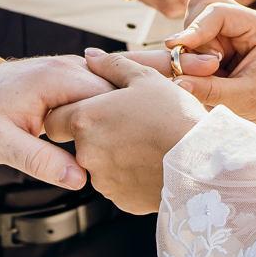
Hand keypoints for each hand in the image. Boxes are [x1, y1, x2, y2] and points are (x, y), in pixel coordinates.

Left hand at [0, 55, 115, 189]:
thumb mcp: (1, 144)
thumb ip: (40, 161)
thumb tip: (78, 179)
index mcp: (57, 78)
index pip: (112, 97)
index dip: (122, 126)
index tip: (124, 153)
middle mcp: (68, 67)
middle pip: (116, 93)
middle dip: (123, 123)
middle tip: (124, 156)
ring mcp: (68, 70)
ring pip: (109, 94)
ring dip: (115, 119)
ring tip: (119, 148)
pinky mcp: (66, 80)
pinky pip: (97, 95)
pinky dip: (103, 115)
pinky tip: (106, 137)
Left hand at [42, 51, 206, 214]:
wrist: (202, 163)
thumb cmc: (175, 116)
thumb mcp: (145, 78)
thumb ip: (112, 65)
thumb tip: (91, 56)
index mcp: (86, 120)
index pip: (53, 121)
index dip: (69, 114)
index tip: (91, 111)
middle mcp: (86, 153)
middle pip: (78, 143)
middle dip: (97, 134)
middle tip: (128, 124)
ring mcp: (102, 180)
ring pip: (99, 164)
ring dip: (114, 155)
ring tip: (147, 143)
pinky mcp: (121, 199)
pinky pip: (119, 183)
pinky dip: (130, 174)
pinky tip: (152, 161)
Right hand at [162, 0, 255, 131]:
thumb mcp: (239, 100)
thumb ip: (209, 89)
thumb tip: (177, 81)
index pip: (221, 12)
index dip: (195, 28)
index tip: (175, 46)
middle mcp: (249, 20)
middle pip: (206, 4)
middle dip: (195, 35)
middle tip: (204, 66)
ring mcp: (234, 24)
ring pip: (197, 14)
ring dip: (193, 43)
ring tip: (209, 71)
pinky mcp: (221, 33)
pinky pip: (195, 30)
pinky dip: (192, 47)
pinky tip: (206, 68)